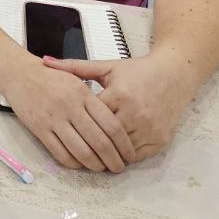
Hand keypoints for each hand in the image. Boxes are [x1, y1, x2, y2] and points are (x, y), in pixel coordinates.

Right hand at [0, 55, 135, 171]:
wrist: (19, 73)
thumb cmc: (50, 77)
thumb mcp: (76, 78)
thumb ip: (95, 99)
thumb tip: (118, 123)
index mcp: (83, 94)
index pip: (111, 124)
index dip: (124, 144)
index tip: (129, 154)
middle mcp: (70, 107)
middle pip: (100, 142)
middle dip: (113, 159)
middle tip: (119, 167)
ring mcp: (54, 119)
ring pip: (81, 151)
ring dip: (95, 165)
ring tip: (102, 168)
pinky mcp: (39, 129)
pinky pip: (60, 153)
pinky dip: (74, 163)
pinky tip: (80, 163)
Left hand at [42, 49, 196, 162]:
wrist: (174, 74)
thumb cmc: (137, 71)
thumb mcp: (106, 67)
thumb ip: (74, 67)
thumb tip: (44, 61)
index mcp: (119, 94)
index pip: (92, 118)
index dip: (78, 126)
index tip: (65, 131)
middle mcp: (135, 112)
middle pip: (105, 138)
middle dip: (91, 145)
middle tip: (74, 151)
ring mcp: (149, 128)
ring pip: (121, 150)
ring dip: (107, 156)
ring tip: (91, 158)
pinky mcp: (160, 139)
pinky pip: (137, 156)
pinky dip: (124, 157)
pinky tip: (113, 156)